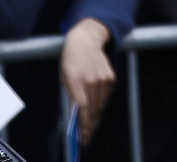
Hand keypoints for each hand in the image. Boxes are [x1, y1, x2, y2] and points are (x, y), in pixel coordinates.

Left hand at [60, 20, 116, 143]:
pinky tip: (95, 95)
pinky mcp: (111, 77)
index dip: (83, 124)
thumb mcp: (65, 77)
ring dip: (95, 112)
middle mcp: (91, 80)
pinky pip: (105, 96)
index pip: (82, 108)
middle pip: (92, 109)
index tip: (84, 136)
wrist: (86, 41)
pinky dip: (100, 99)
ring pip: (100, 104)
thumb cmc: (71, 60)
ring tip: (90, 117)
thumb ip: (71, 95)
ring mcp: (103, 79)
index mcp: (76, 81)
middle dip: (89, 122)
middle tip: (86, 132)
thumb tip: (77, 114)